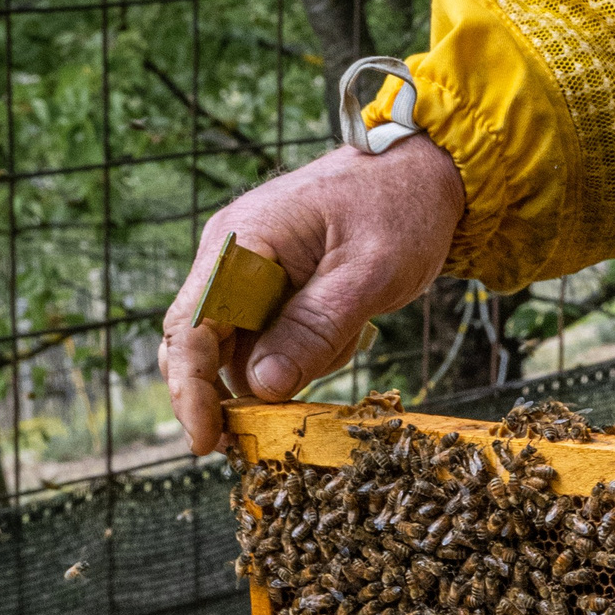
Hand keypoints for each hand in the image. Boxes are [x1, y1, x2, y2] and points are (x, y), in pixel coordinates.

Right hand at [160, 134, 467, 454]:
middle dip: (228, 393)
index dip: (192, 390)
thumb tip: (261, 386)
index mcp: (240, 242)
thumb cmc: (398, 209)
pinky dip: (303, 355)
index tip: (205, 440)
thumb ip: (315, 327)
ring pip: (240, 350)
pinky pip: (270, 340)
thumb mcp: (368, 273)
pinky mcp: (272, 287)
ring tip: (347, 336)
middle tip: (268, 434)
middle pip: (201, 345)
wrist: (422, 174)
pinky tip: (347, 332)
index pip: (191, 327)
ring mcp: (248, 272)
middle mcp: (230, 256)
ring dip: (284, 370)